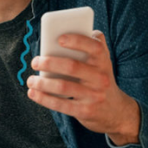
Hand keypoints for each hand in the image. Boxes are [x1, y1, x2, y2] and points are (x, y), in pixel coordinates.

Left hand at [26, 30, 140, 144]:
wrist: (117, 112)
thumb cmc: (100, 80)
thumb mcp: (101, 64)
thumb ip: (90, 49)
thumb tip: (63, 35)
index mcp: (104, 62)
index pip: (94, 47)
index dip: (77, 41)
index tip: (59, 38)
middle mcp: (101, 78)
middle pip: (72, 67)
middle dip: (49, 63)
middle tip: (35, 62)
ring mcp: (94, 96)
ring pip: (63, 87)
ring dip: (42, 83)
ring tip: (30, 80)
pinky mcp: (85, 111)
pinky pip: (61, 105)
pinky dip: (44, 99)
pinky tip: (33, 93)